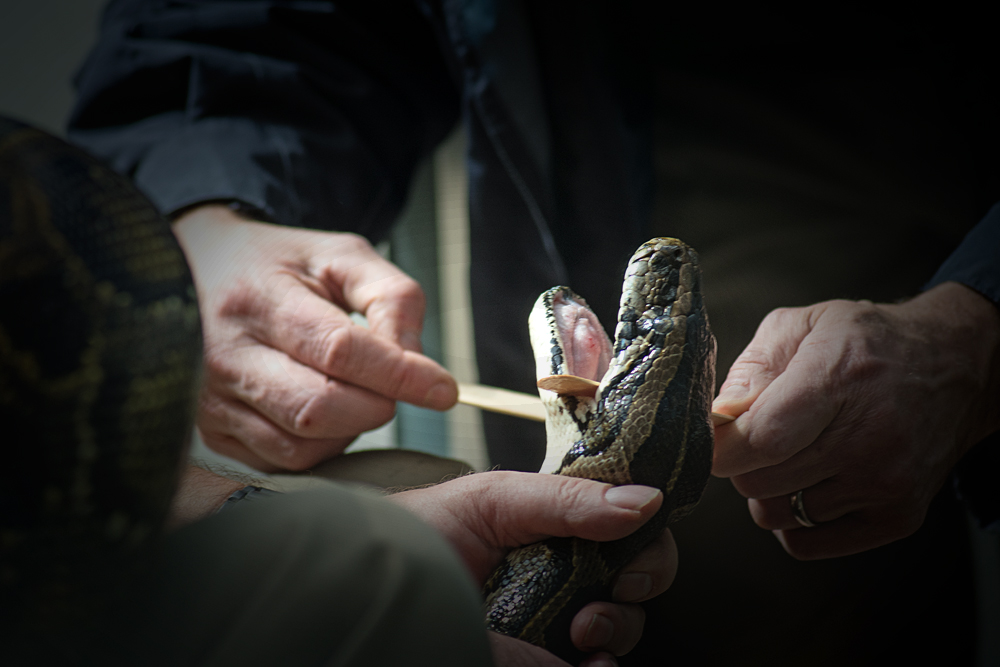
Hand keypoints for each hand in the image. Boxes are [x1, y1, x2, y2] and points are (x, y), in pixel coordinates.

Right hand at [172, 205, 457, 470]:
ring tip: (353, 392)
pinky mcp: (210, 432)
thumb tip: (417, 365)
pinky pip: (281, 462)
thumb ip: (392, 299)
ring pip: (301, 445)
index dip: (398, 376)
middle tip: (390, 384)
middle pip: (319, 408)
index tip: (443, 390)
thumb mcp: (342, 255)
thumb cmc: (279, 264)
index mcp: (259, 299)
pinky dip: (320, 447)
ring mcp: (210, 400)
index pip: (338, 351)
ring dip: (350, 430)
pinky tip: (325, 412)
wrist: (195, 270)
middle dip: (376, 406)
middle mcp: (225, 354)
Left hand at [389, 472, 677, 665]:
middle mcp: (561, 571)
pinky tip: (587, 662)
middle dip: (643, 573)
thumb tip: (646, 500)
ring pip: (621, 624)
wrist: (375, 593)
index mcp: (554, 523)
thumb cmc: (422, 533)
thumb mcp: (496, 501)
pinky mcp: (538, 658)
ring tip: (583, 627)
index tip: (641, 531)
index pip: (623, 519)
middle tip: (619, 582)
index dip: (643, 526)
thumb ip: (568, 499)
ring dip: (619, 624)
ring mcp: (553, 621)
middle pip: (636, 571)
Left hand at [712, 282, 999, 558]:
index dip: (720, 448)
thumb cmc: (866, 343)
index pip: (762, 439)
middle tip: (758, 438)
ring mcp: (885, 484)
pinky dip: (794, 520)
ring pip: (777, 514)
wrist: (954, 367)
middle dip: (741, 463)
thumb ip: (751, 368)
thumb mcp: (804, 325)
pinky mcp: (896, 518)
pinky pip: (806, 544)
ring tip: (792, 456)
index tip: (710, 440)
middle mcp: (867, 439)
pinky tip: (809, 484)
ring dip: (768, 491)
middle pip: (760, 481)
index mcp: (839, 380)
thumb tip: (717, 419)